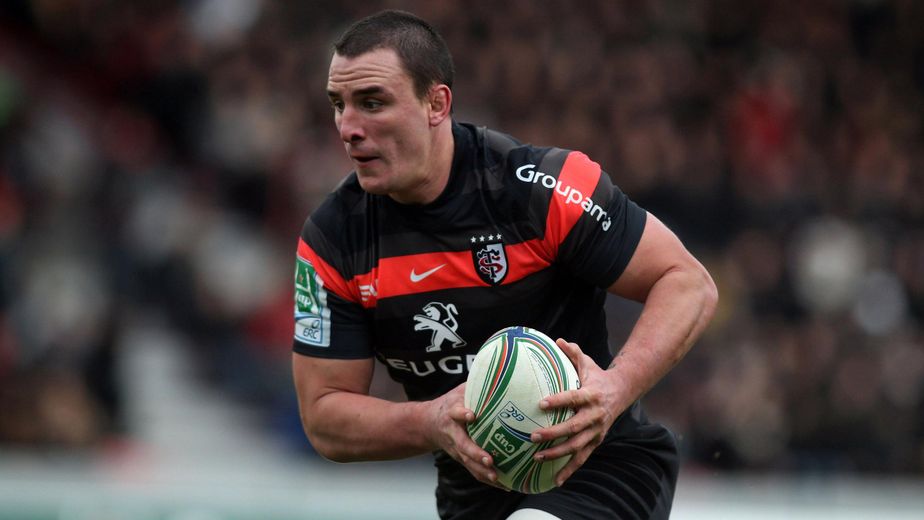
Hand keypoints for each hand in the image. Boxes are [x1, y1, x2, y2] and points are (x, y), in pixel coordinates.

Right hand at [424, 382, 504, 488]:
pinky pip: (474, 470)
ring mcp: (456, 448)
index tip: (472, 415)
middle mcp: (452, 433)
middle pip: (463, 444)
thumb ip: (475, 384)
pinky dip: (488, 479)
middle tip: (489, 460)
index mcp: (451, 413)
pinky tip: (505, 485)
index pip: (455, 412)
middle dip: (475, 453)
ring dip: (482, 471)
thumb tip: (499, 369)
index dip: (462, 414)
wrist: (426, 424)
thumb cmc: (450, 403)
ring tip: (498, 477)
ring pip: (468, 462)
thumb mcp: (458, 390)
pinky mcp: (461, 458)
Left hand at [530, 339, 628, 486]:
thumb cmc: (597, 376)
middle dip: (552, 433)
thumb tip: (556, 340)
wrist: (622, 392)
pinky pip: (581, 458)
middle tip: (532, 436)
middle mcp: (595, 415)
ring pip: (576, 446)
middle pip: (572, 427)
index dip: (558, 401)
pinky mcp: (596, 442)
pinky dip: (569, 470)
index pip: (573, 398)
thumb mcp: (587, 362)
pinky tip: (555, 480)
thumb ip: (572, 352)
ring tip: (536, 458)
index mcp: (591, 394)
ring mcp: (596, 431)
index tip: (540, 403)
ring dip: (556, 453)